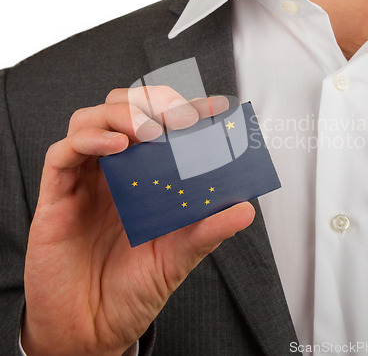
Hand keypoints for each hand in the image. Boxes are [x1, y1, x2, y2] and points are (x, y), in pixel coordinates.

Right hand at [22, 87, 254, 355]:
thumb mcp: (179, 256)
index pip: (163, 127)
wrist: (92, 328)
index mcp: (145, 178)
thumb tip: (246, 209)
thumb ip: (208, 230)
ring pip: (91, 119)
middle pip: (124, 109)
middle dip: (152, 102)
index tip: (216, 107)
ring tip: (149, 130)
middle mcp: (116, 171)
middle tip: (179, 116)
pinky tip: (116, 146)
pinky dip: (88, 140)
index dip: (188, 109)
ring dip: (122, 114)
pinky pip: (63, 153)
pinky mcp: (57, 195)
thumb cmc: (133, 288)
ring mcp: (85, 179)